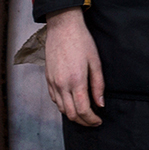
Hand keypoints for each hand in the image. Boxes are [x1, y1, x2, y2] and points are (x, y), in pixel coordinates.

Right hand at [43, 8, 103, 125]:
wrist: (63, 27)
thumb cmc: (82, 41)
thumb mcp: (96, 62)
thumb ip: (98, 85)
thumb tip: (100, 104)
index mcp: (76, 80)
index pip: (83, 110)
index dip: (91, 120)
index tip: (99, 120)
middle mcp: (62, 84)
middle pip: (71, 114)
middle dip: (83, 122)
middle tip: (93, 121)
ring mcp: (53, 82)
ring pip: (61, 109)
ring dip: (73, 115)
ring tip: (84, 113)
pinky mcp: (48, 79)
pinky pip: (54, 99)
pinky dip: (63, 106)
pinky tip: (72, 103)